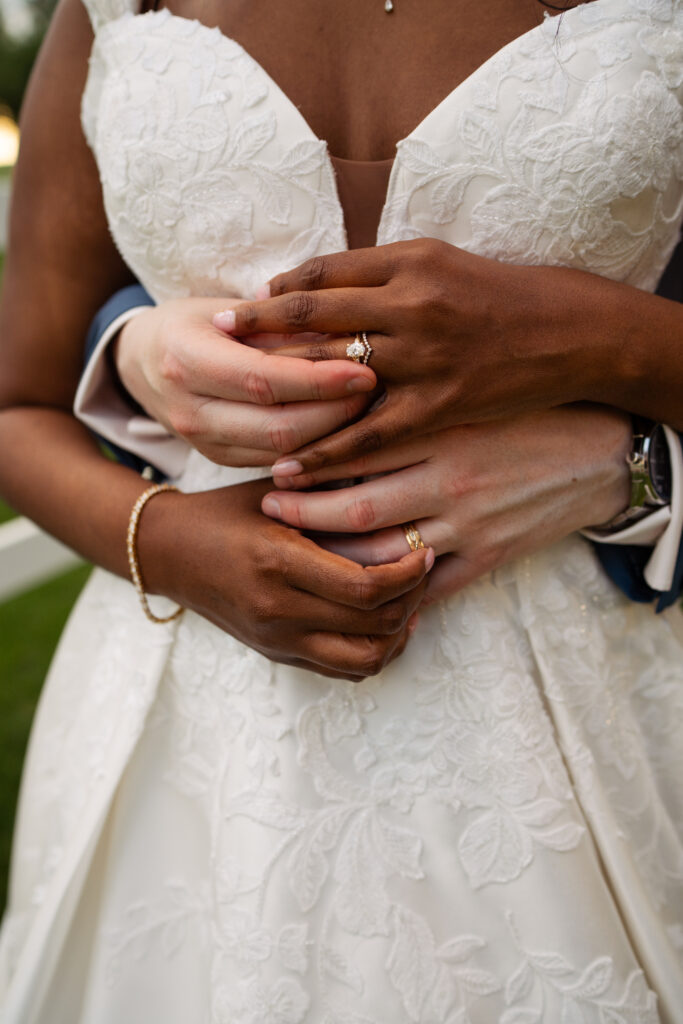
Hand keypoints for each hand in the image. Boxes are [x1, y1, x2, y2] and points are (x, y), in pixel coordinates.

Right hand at [115, 297, 376, 465]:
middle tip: (377, 391)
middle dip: (335, 413)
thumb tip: (345, 329)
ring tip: (368, 410)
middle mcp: (189, 408)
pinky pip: (276, 463)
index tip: (364, 371)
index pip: (262, 379)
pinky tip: (344, 430)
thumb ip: (277, 323)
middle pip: (277, 426)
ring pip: (281, 454)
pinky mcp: (219, 460)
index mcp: (186, 358)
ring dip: (331, 436)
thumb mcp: (227, 308)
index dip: (318, 380)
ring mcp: (202, 441)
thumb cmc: (196, 322)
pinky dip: (314, 450)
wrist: (142, 361)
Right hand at [139, 478, 432, 679]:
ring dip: (398, 634)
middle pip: (374, 626)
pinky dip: (374, 652)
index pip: (365, 587)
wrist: (168, 552)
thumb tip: (396, 487)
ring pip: (365, 660)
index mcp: (278, 563)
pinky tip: (382, 622)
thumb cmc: (224, 511)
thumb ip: (331, 493)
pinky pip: (343, 670)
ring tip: (408, 601)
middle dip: (413, 599)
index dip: (409, 574)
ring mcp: (277, 639)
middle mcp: (278, 610)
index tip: (425, 550)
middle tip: (425, 571)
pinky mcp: (279, 653)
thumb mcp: (275, 492)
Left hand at [221, 239, 617, 475]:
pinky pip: (369, 436)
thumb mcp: (440, 261)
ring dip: (280, 392)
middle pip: (315, 320)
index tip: (235, 312)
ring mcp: (425, 359)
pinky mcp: (440, 408)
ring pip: (333, 377)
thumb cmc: (500, 295)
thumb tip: (315, 282)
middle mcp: (411, 306)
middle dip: (258, 336)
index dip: (272, 296)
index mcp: (408, 264)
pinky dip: (326, 452)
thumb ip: (379, 272)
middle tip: (212, 351)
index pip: (320, 277)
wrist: (569, 333)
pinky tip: (290, 466)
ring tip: (234, 407)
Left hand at [259, 405, 631, 602]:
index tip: (277, 463)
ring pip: (382, 553)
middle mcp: (449, 480)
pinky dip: (393, 594)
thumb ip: (414, 405)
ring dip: (334, 556)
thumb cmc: (530, 413)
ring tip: (300, 550)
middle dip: (304, 511)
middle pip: (356, 507)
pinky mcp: (489, 556)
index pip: (357, 450)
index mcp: (442, 431)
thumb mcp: (470, 397)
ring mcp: (468, 524)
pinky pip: (430, 587)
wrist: (601, 452)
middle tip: (269, 507)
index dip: (310, 461)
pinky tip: (360, 592)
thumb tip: (349, 409)